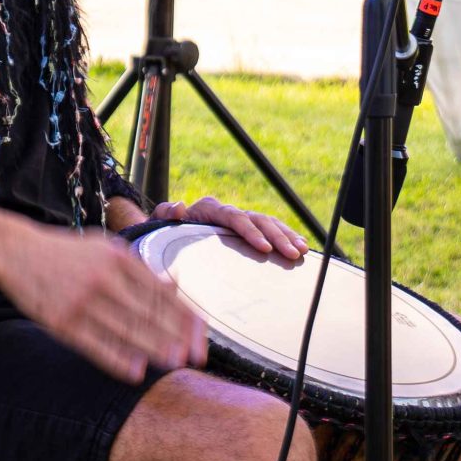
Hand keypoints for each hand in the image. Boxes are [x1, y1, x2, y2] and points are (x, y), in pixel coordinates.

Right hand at [0, 201, 206, 382]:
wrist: (16, 253)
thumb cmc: (67, 252)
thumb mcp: (105, 248)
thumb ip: (140, 267)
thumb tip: (175, 285)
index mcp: (117, 259)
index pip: (159, 291)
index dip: (183, 315)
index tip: (202, 334)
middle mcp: (102, 279)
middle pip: (147, 312)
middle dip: (176, 335)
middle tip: (198, 355)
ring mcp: (81, 302)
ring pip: (124, 331)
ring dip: (153, 349)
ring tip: (175, 363)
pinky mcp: (61, 323)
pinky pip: (94, 345)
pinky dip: (117, 359)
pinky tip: (136, 371)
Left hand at [151, 195, 307, 263]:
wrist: (166, 234)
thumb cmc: (162, 232)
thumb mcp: (158, 224)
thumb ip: (164, 215)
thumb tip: (179, 206)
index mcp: (209, 208)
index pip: (234, 216)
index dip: (250, 231)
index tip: (264, 248)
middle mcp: (227, 211)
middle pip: (257, 219)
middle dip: (277, 236)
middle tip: (293, 254)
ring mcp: (238, 221)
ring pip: (268, 223)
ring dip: (287, 236)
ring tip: (302, 251)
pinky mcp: (245, 231)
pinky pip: (269, 231)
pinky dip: (285, 237)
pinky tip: (301, 248)